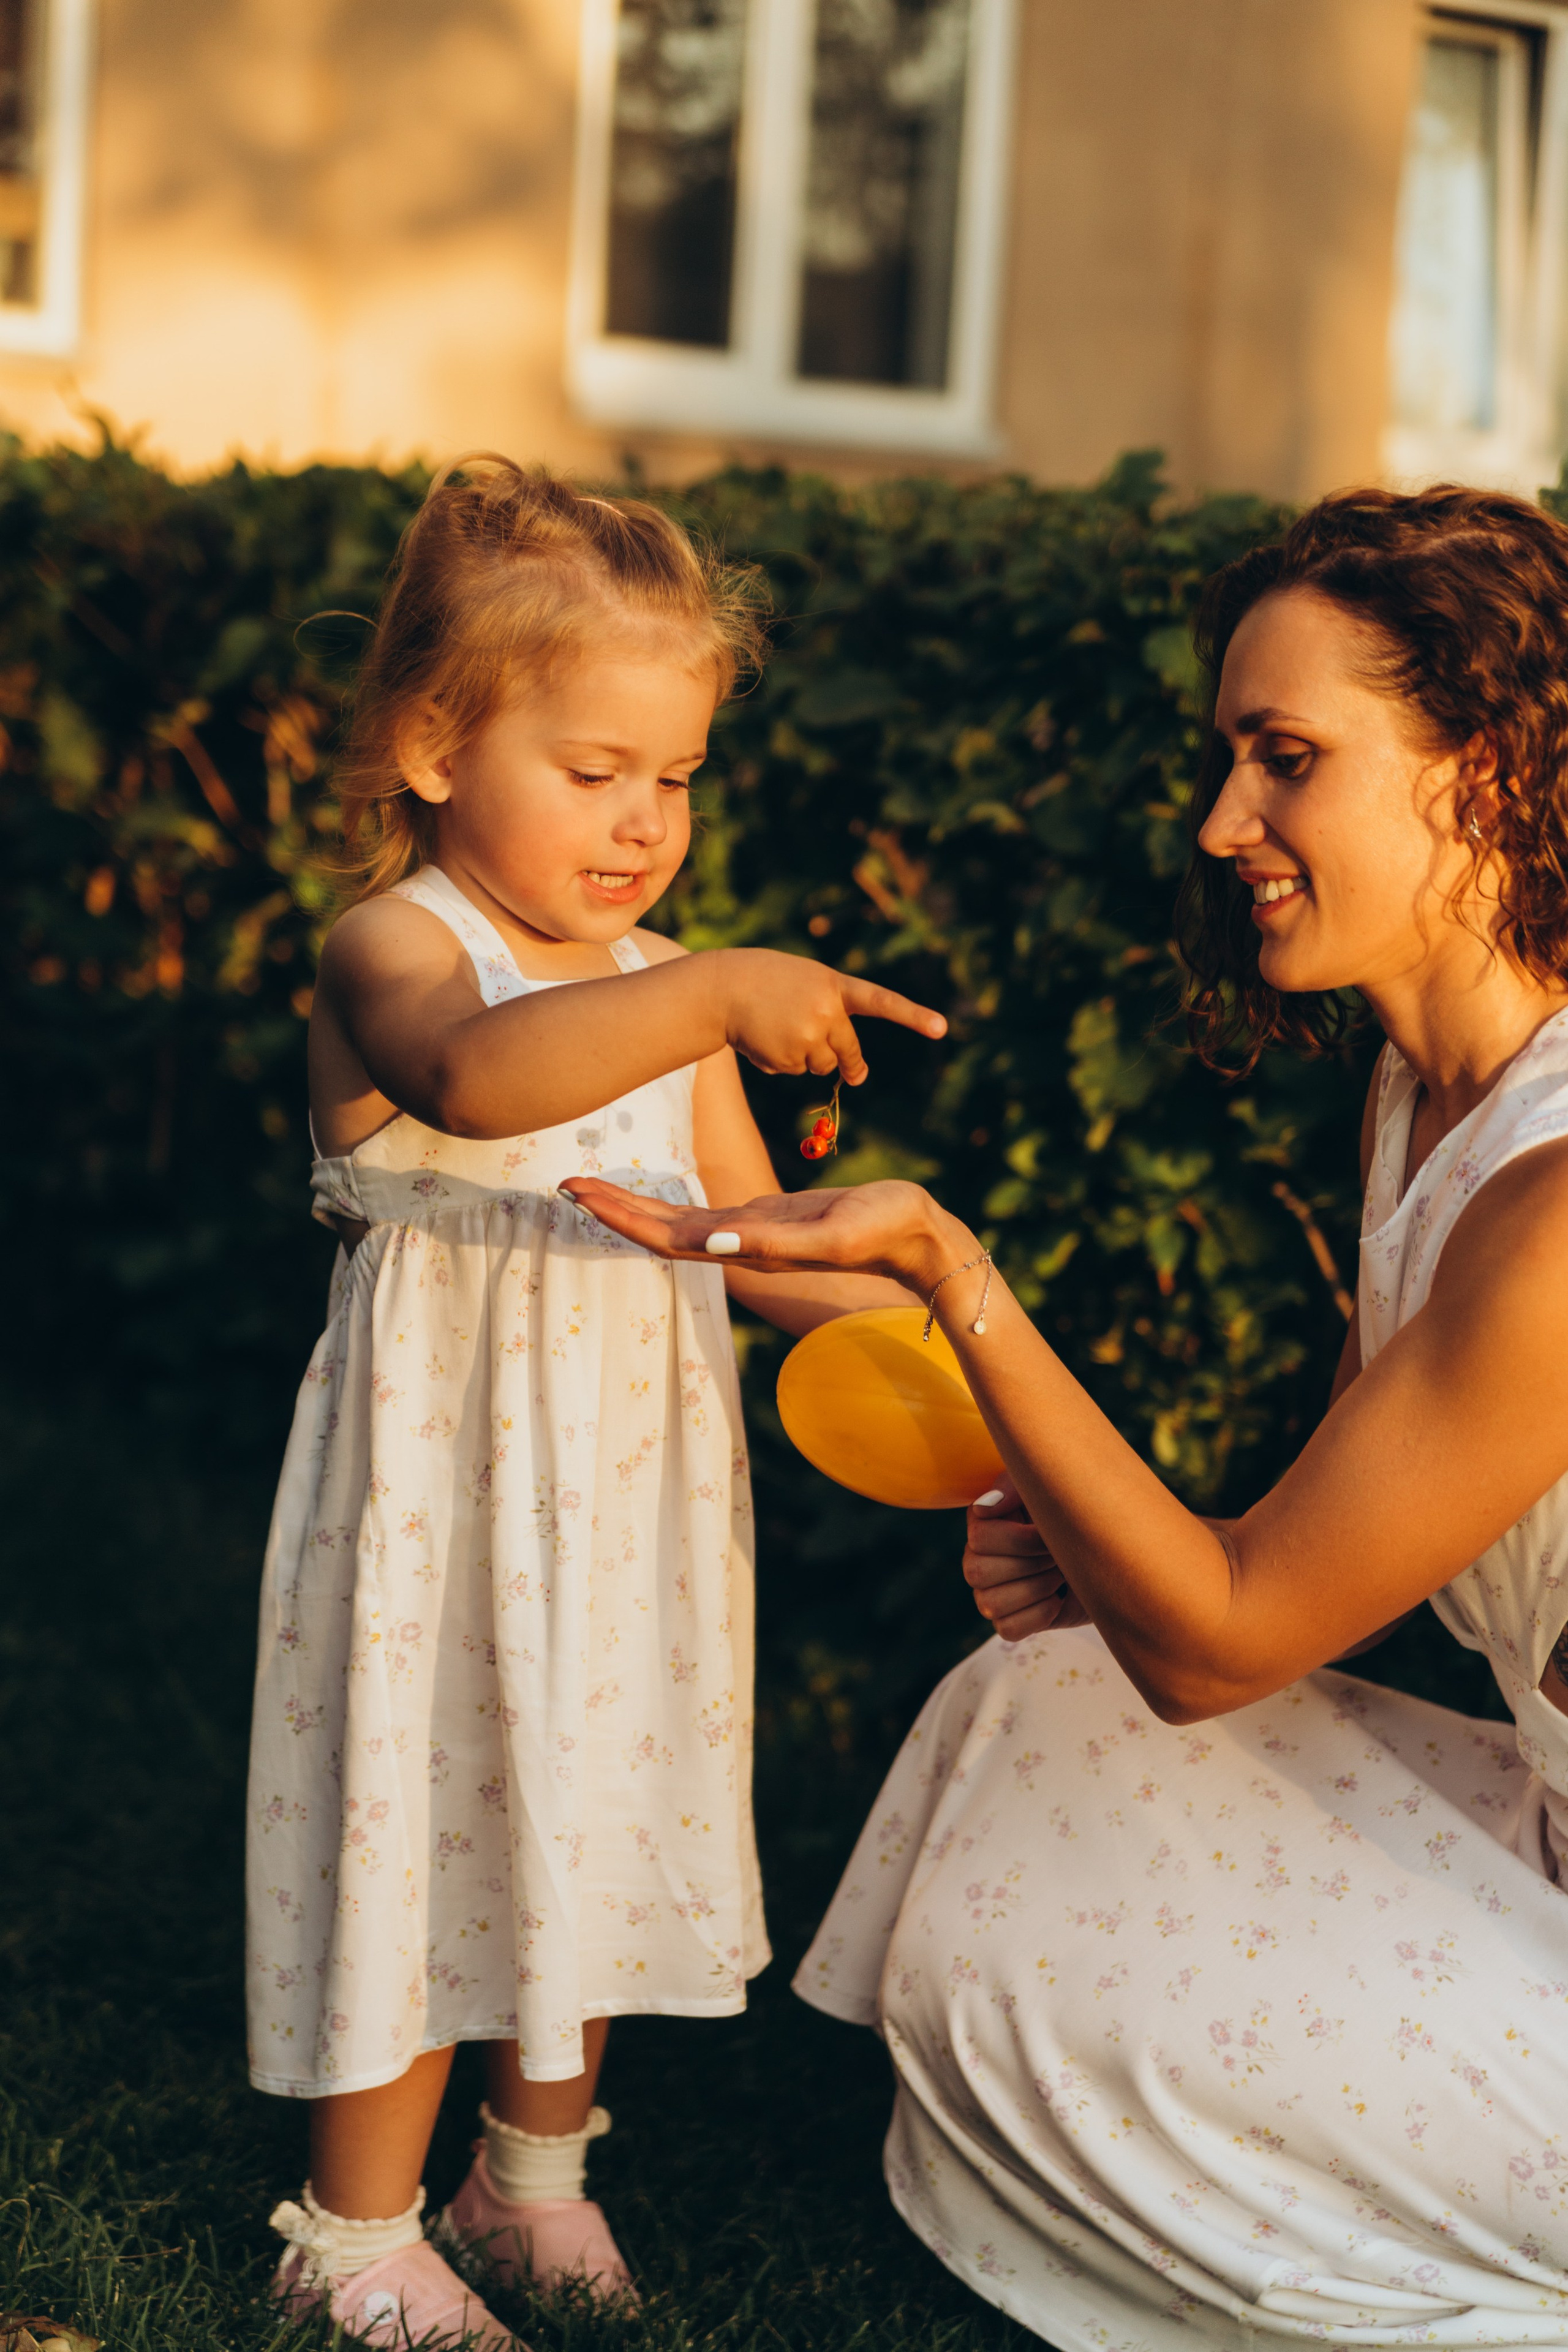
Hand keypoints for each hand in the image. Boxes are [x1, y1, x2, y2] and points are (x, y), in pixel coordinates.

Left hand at [559, 1176, 964, 1290]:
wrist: (916, 1237)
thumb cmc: (882, 1230)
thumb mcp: (829, 1231)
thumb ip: (773, 1241)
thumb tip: (711, 1244)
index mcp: (746, 1247)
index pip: (667, 1236)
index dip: (620, 1217)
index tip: (580, 1196)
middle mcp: (738, 1244)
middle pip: (659, 1228)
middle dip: (611, 1207)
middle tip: (564, 1183)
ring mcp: (749, 1232)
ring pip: (674, 1220)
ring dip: (631, 1204)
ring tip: (591, 1185)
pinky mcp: (764, 1217)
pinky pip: (701, 1211)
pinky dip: (666, 1201)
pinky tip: (648, 1193)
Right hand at [717, 950, 944, 1082]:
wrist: (723, 988)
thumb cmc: (768, 981)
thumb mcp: (807, 983)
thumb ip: (834, 1014)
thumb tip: (852, 1074)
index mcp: (834, 986)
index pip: (881, 1002)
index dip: (913, 1015)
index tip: (941, 1028)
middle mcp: (826, 1011)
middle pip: (848, 1053)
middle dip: (848, 1064)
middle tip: (854, 1075)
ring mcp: (807, 1036)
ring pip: (821, 1066)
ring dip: (805, 1057)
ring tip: (778, 1029)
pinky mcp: (786, 1058)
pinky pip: (794, 1070)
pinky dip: (780, 1061)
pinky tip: (763, 1037)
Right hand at [964, 1474, 1088, 1641]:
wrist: (1112, 1558)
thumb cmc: (1078, 1517)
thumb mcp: (1051, 1490)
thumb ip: (1013, 1486)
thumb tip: (984, 1507)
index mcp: (983, 1524)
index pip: (979, 1538)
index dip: (1020, 1540)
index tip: (1048, 1532)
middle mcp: (978, 1559)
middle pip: (979, 1572)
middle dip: (1031, 1564)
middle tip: (1057, 1555)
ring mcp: (989, 1594)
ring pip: (991, 1604)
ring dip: (1037, 1589)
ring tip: (1058, 1574)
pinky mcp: (1009, 1623)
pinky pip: (1008, 1629)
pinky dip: (1038, 1615)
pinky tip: (1056, 1600)